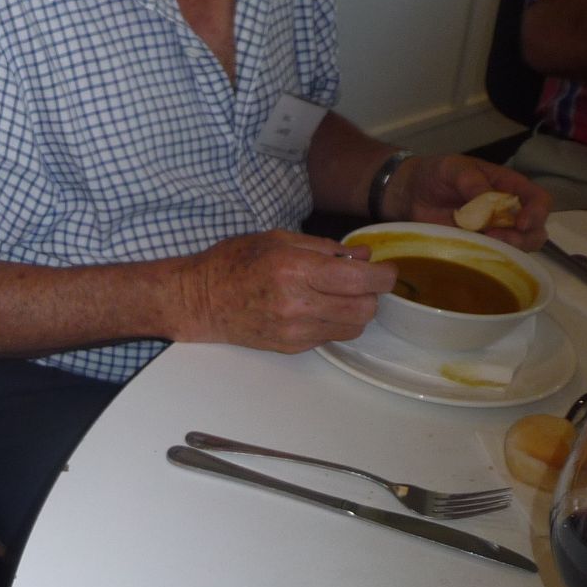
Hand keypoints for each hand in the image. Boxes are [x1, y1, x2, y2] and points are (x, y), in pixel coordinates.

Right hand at [176, 231, 393, 352]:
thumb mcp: (277, 240)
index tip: (386, 270)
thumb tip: (364, 256)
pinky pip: (332, 337)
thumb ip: (324, 248)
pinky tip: (317, 308)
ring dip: (357, 310)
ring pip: (354, 327)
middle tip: (362, 281)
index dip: (383, 275)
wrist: (200, 300)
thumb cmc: (233, 262)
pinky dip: (335, 322)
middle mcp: (298, 303)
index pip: (359, 279)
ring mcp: (295, 330)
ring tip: (339, 295)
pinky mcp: (292, 346)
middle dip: (372, 293)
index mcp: (294, 269)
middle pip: (365, 308)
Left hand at [384, 155, 550, 251]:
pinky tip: (473, 253)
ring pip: (518, 247)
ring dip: (508, 249)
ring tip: (484, 243)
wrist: (410, 192)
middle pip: (535, 230)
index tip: (521, 222)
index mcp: (509, 187)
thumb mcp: (453, 168)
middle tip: (496, 236)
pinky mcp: (478, 246)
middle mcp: (508, 211)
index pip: (539, 199)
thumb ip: (472, 180)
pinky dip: (489, 258)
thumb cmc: (436, 173)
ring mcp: (495, 231)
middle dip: (523, 237)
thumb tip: (490, 199)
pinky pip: (494, 257)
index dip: (537, 212)